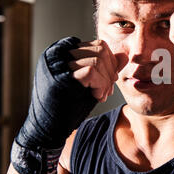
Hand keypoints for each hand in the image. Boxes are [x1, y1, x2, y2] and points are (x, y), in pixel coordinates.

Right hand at [12, 37, 98, 173]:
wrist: (49, 128)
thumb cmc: (69, 105)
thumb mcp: (92, 83)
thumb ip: (107, 68)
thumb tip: (124, 56)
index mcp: (64, 51)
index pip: (99, 45)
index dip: (111, 62)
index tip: (111, 80)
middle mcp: (58, 53)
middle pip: (101, 50)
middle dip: (111, 71)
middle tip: (108, 89)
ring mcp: (57, 63)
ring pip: (98, 60)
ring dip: (106, 80)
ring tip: (102, 94)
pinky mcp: (59, 76)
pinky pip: (91, 71)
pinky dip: (100, 84)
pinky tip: (97, 96)